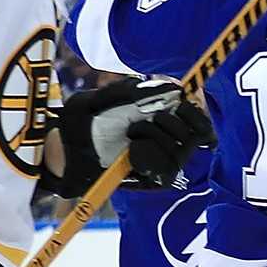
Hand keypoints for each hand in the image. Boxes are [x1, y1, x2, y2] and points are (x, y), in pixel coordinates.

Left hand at [55, 79, 215, 196]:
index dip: (194, 111)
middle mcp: (172, 142)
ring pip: (179, 149)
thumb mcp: (105, 97)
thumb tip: (172, 86)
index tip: (178, 102)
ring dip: (151, 136)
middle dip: (169, 120)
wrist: (66, 149)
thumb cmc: (84, 121)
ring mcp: (166, 162)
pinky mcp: (158, 179)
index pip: (200, 121)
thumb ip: (135, 90)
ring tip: (129, 136)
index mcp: (165, 119)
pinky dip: (145, 155)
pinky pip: (166, 167)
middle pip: (197, 133)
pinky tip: (130, 155)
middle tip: (143, 118)